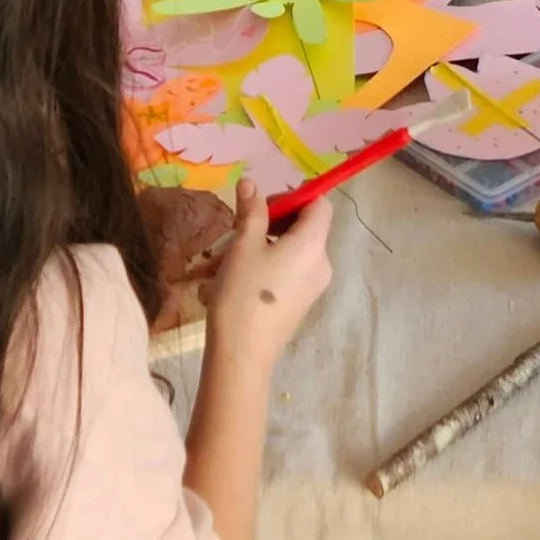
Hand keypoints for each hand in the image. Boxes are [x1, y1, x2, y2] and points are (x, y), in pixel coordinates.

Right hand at [196, 181, 332, 375]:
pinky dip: (261, 268)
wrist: (242, 356)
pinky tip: (226, 280)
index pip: (319, 204)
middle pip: (303, 227)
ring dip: (256, 247)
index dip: (293, 196)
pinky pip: (284, 274)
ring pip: (287, 252)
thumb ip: (251, 211)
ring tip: (219, 260)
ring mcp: (312, 287)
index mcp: (313, 244)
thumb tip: (251, 183)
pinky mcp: (299, 305)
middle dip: (267, 223)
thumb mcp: (243, 245)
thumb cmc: (243, 293)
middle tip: (236, 231)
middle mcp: (321, 264)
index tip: (261, 207)